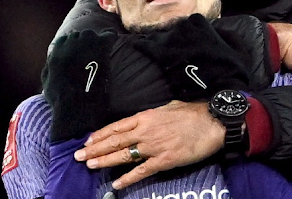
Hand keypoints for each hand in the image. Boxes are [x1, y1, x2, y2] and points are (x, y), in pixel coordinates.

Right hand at [42, 30, 116, 140]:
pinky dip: (111, 37)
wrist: (76, 105)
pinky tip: (113, 41)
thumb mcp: (47, 84)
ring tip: (101, 50)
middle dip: (85, 43)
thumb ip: (48, 69)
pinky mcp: (100, 48)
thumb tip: (51, 61)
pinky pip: (108, 35)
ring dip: (96, 42)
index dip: (73, 46)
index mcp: (56, 53)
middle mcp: (69, 45)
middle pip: (79, 36)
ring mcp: (85, 45)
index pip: (65, 40)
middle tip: (93, 53)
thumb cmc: (61, 101)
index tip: (79, 52)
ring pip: (92, 35)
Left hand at [73, 100, 224, 189]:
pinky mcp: (163, 161)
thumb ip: (155, 114)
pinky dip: (128, 178)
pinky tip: (117, 183)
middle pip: (114, 141)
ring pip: (123, 155)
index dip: (101, 134)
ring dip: (104, 161)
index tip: (88, 140)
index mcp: (146, 117)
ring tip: (89, 165)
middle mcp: (145, 132)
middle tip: (79, 155)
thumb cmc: (193, 113)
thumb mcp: (169, 107)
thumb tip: (147, 118)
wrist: (212, 123)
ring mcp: (153, 147)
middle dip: (95, 148)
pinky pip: (141, 171)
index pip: (117, 126)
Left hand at [133, 14, 251, 100]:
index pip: (187, 22)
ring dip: (155, 42)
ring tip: (149, 45)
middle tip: (166, 45)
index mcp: (200, 23)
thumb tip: (217, 31)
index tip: (183, 38)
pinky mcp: (164, 58)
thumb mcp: (238, 46)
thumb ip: (226, 34)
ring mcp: (172, 42)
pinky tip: (136, 44)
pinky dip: (141, 46)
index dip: (184, 32)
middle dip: (168, 37)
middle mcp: (184, 29)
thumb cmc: (233, 69)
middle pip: (170, 29)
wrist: (222, 89)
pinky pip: (148, 48)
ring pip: (158, 37)